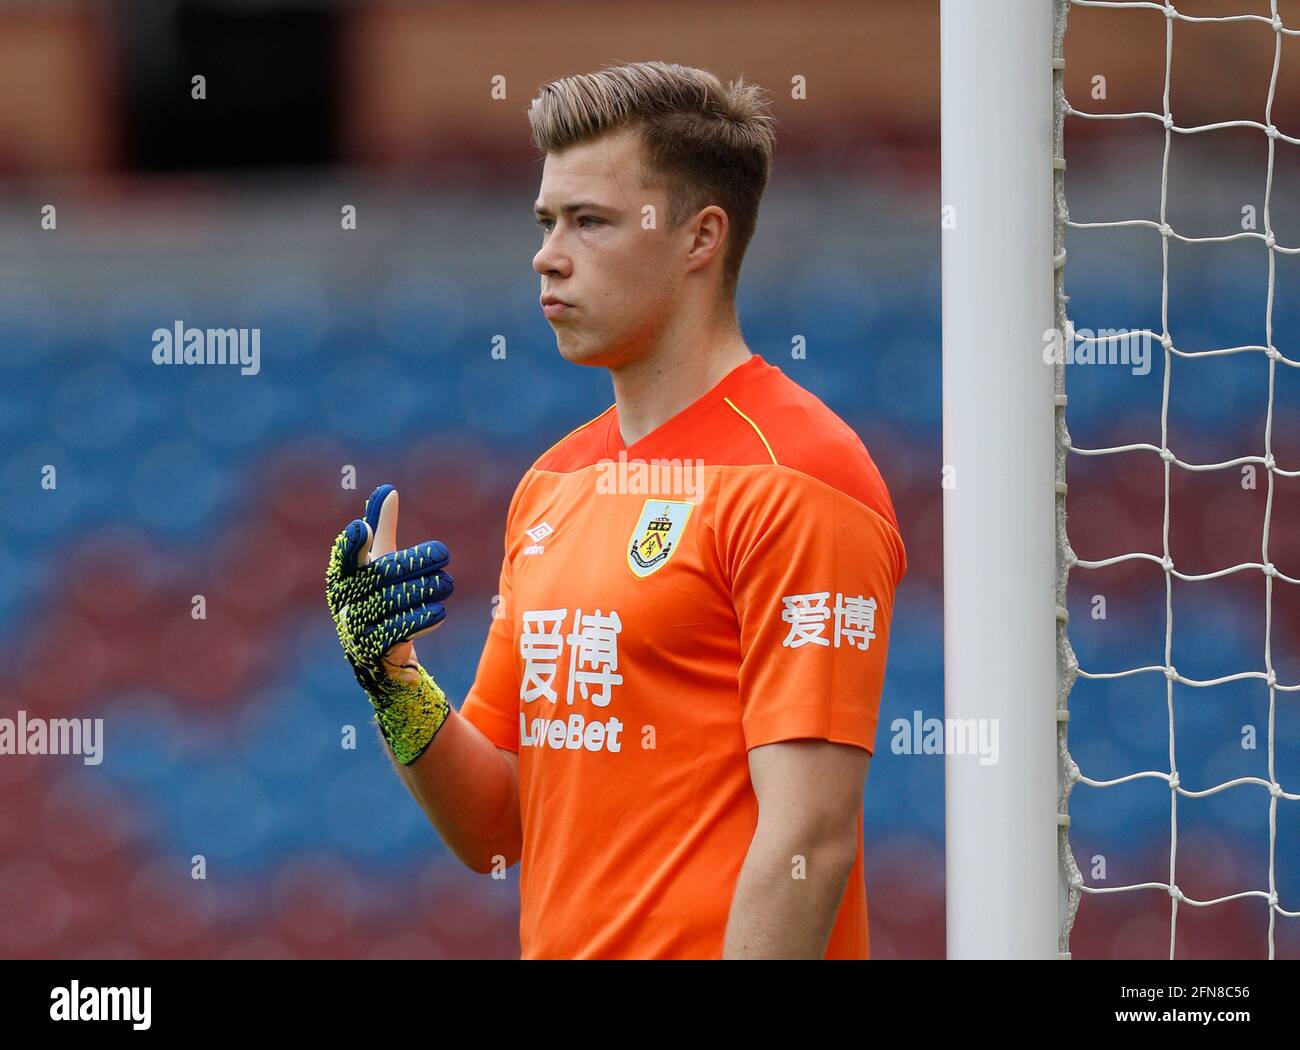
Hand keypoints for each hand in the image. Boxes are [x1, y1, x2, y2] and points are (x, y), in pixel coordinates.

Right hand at [325, 484, 455, 762]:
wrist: (382, 656)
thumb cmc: (381, 598)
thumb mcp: (382, 563)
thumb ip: (383, 528)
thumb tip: (388, 490)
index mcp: (343, 579)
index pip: (343, 559)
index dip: (350, 545)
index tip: (361, 527)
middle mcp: (345, 604)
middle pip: (382, 577)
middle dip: (416, 562)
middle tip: (444, 553)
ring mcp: (358, 630)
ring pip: (395, 604)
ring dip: (427, 590)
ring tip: (448, 583)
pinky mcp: (376, 654)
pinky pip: (401, 632)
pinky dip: (423, 618)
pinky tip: (439, 610)